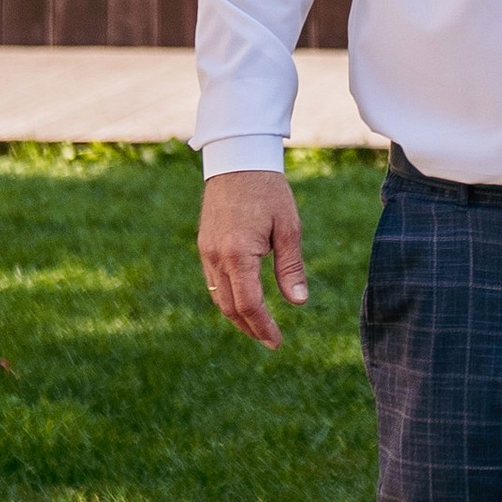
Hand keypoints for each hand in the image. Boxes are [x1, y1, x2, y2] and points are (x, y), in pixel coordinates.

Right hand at [199, 169, 307, 347]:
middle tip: (270, 341)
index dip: (263, 327)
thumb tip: (298, 303)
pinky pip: (213, 282)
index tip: (277, 342)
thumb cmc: (269, 191)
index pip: (248, 304)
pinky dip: (227, 298)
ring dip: (237, 316)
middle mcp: (216, 256)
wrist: (237, 159)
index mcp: (238, 254)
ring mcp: (205, 251)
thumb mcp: (288, 228)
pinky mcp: (204, 244)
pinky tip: (243, 301)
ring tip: (258, 327)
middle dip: (250, 328)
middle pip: (229, 307)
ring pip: (218, 297)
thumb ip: (291, 267)